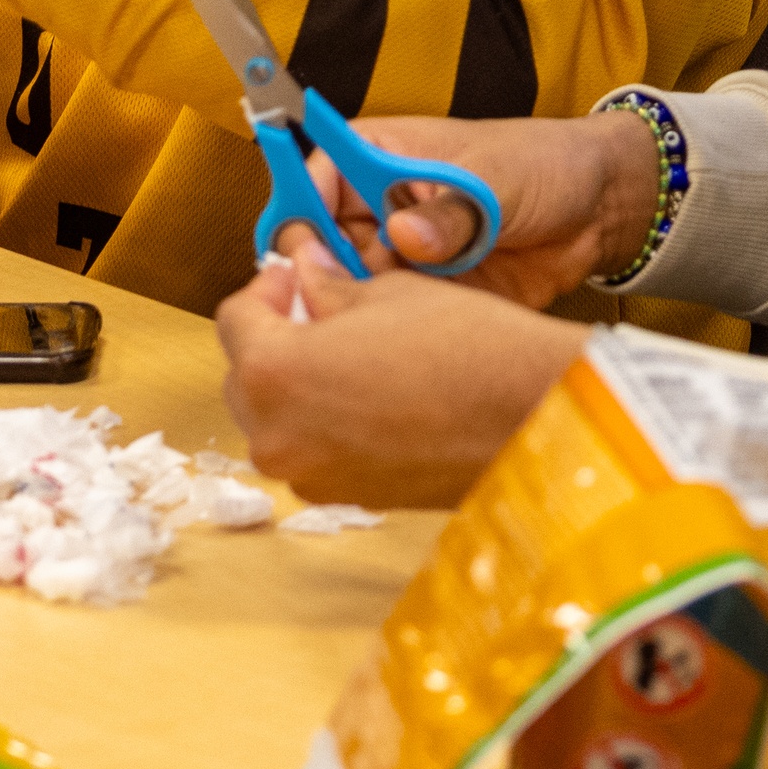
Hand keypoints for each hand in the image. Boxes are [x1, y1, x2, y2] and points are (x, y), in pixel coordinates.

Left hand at [218, 232, 590, 507]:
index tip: (300, 276)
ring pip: (277, 418)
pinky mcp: (346, 498)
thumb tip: (304, 270)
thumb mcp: (386, 293)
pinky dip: (327, 422)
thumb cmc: (467, 350)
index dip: (268, 288)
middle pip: (245, 375)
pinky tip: (376, 394)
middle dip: (276, 338)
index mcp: (273, 374)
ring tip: (355, 353)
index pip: (235, 318)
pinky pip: (314, 450)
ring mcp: (311, 476)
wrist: (532, 419)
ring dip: (299, 383)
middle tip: (322, 309)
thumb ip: (327, 287)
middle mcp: (278, 436)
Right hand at [311, 110, 665, 308]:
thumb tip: (405, 234)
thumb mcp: (498, 177)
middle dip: (322, 270)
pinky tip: (404, 338)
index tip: (306, 246)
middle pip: (320, 241)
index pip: (316, 176)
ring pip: (350, 285)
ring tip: (376, 319)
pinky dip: (391, 330)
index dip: (302, 210)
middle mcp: (380, 205)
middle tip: (341, 294)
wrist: (599, 212)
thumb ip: (452, 210)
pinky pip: (391, 316)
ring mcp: (401, 253)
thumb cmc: (545, 166)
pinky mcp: (425, 294)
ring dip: (356, 305)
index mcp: (382, 154)